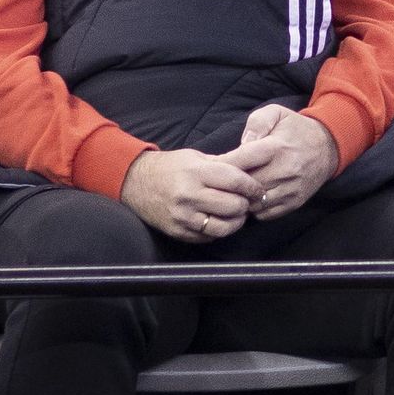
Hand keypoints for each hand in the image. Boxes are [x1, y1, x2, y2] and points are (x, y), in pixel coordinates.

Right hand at [121, 148, 265, 242]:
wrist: (135, 182)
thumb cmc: (170, 167)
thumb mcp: (196, 158)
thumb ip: (222, 166)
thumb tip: (251, 174)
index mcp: (196, 173)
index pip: (235, 181)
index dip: (252, 187)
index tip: (258, 190)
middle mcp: (189, 195)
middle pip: (233, 206)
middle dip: (245, 204)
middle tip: (245, 201)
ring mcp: (183, 217)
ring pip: (224, 227)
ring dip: (235, 221)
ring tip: (235, 214)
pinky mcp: (178, 232)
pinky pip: (209, 237)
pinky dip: (218, 230)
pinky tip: (217, 220)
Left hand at [216, 104, 338, 220]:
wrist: (328, 147)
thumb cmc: (296, 129)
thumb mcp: (276, 113)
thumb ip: (256, 124)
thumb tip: (242, 145)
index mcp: (277, 148)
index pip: (241, 160)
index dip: (222, 164)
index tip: (211, 164)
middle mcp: (285, 171)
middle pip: (245, 185)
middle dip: (229, 184)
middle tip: (219, 179)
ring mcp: (290, 190)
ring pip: (253, 203)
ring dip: (241, 198)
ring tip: (235, 189)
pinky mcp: (294, 203)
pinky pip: (265, 214)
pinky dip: (254, 208)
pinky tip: (251, 197)